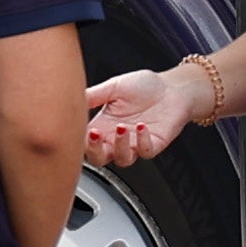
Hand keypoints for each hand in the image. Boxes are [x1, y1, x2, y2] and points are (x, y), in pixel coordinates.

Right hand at [81, 62, 208, 166]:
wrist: (172, 88)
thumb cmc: (145, 87)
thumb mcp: (114, 86)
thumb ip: (93, 95)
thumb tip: (73, 98)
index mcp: (103, 125)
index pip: (85, 141)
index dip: (80, 140)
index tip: (80, 129)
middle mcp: (117, 138)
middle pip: (99, 158)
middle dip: (94, 150)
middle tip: (95, 134)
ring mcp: (135, 143)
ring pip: (122, 159)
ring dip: (119, 146)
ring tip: (122, 127)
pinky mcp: (154, 144)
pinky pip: (146, 151)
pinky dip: (142, 141)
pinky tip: (141, 126)